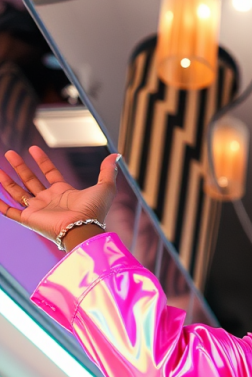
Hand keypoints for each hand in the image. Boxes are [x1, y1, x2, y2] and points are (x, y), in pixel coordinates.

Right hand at [0, 146, 118, 244]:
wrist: (82, 227)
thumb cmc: (94, 210)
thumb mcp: (105, 187)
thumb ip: (108, 171)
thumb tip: (116, 156)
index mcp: (64, 193)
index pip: (50, 174)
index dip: (42, 161)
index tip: (33, 149)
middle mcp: (49, 201)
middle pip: (31, 181)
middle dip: (20, 167)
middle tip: (10, 153)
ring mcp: (38, 210)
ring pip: (18, 193)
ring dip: (7, 181)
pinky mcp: (29, 219)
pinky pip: (10, 212)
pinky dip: (0, 204)